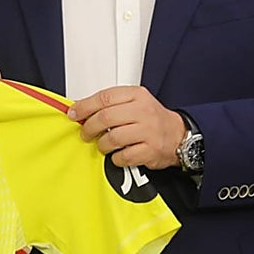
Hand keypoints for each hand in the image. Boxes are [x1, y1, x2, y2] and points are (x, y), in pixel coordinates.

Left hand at [69, 85, 185, 169]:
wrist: (179, 135)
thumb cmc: (151, 118)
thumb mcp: (134, 101)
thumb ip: (111, 103)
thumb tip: (81, 110)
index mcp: (136, 95)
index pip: (105, 97)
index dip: (85, 106)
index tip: (74, 113)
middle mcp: (143, 111)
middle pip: (106, 117)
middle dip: (89, 127)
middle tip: (85, 133)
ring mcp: (148, 131)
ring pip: (113, 138)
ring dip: (102, 144)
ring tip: (102, 145)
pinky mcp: (151, 151)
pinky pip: (124, 156)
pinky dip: (115, 158)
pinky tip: (117, 155)